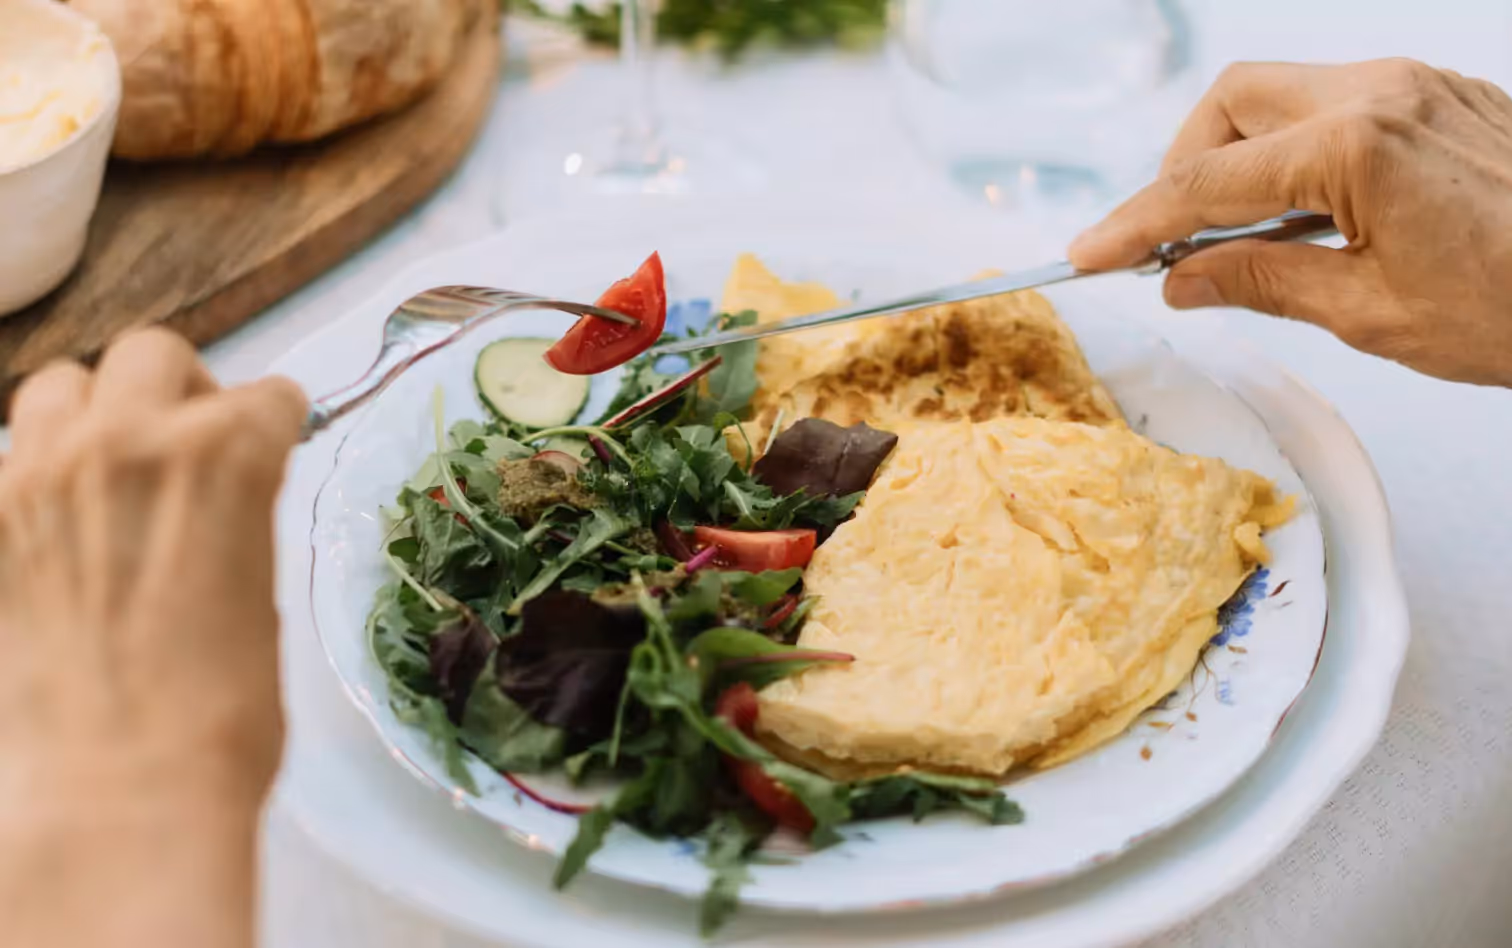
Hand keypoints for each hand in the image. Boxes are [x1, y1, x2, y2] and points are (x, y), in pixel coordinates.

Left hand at [0, 330, 305, 947]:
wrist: (121, 790)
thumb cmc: (223, 712)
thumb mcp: (263, 590)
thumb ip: (239, 516)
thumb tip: (221, 501)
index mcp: (226, 455)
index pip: (268, 397)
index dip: (277, 428)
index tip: (275, 446)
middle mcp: (128, 443)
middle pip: (153, 356)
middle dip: (184, 393)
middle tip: (191, 449)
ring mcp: (40, 477)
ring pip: (61, 385)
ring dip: (96, 413)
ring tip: (110, 472)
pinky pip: (9, 460)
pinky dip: (41, 478)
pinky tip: (64, 533)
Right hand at [1068, 59, 1511, 386]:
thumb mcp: (1373, 314)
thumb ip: (1262, 282)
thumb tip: (1183, 276)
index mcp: (1356, 148)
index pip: (1205, 183)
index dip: (1135, 222)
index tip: (1090, 253)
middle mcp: (1381, 95)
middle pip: (1230, 103)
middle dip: (1181, 168)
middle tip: (1172, 245)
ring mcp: (1414, 87)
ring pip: (1279, 95)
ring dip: (1237, 158)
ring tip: (1238, 239)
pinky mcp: (1438, 98)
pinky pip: (1333, 104)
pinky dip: (1292, 152)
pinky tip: (1302, 216)